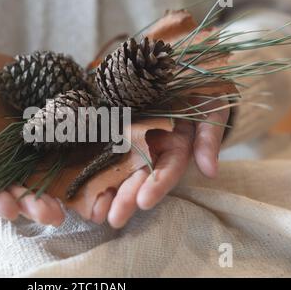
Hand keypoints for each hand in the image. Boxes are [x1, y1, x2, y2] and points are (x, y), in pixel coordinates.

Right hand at [0, 64, 64, 225]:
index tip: (10, 211)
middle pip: (11, 183)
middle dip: (31, 201)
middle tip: (53, 216)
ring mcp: (13, 140)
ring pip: (32, 169)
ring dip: (50, 189)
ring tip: (67, 206)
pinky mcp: (30, 123)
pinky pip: (47, 139)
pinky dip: (63, 154)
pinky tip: (81, 166)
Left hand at [90, 101, 229, 227]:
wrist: (178, 70)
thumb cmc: (199, 88)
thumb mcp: (212, 109)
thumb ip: (209, 137)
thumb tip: (209, 172)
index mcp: (174, 144)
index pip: (166, 169)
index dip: (157, 185)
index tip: (143, 202)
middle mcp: (150, 145)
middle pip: (138, 174)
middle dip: (126, 198)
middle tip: (112, 219)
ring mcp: (130, 136)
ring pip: (117, 165)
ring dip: (106, 189)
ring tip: (93, 212)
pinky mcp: (112, 124)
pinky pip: (99, 142)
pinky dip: (89, 161)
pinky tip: (78, 184)